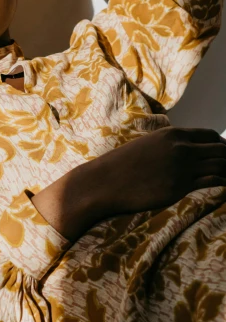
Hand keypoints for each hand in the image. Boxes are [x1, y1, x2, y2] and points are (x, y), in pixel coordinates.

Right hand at [94, 125, 225, 214]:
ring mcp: (182, 167)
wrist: (107, 181)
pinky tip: (225, 188)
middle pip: (220, 150)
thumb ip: (169, 145)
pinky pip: (212, 182)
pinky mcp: (181, 187)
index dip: (222, 145)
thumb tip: (184, 151)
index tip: (224, 154)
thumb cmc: (124, 164)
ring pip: (220, 165)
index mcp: (172, 134)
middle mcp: (181, 147)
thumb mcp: (148, 144)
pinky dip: (224, 184)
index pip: (210, 135)